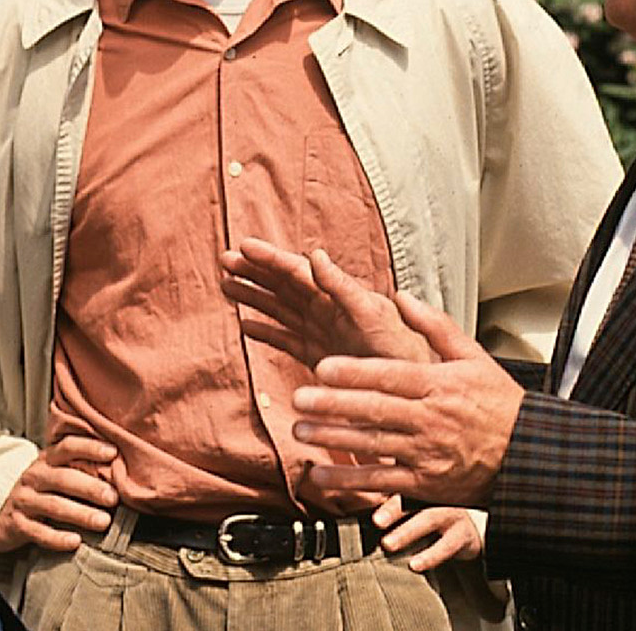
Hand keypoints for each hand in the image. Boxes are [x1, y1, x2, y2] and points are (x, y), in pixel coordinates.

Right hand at [0, 434, 119, 553]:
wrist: (1, 515)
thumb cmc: (41, 491)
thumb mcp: (55, 472)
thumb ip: (81, 466)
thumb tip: (122, 467)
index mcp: (47, 460)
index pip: (67, 447)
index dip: (90, 448)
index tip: (113, 452)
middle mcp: (34, 477)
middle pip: (63, 478)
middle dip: (90, 488)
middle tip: (113, 498)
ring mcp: (24, 501)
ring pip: (53, 506)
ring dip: (80, 514)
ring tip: (103, 522)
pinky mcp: (17, 525)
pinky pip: (38, 532)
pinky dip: (57, 538)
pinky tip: (75, 542)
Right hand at [219, 238, 434, 365]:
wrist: (412, 388)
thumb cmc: (399, 348)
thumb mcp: (372, 313)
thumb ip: (342, 285)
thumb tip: (314, 254)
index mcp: (336, 296)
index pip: (295, 271)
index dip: (269, 259)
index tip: (242, 246)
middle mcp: (326, 310)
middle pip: (283, 286)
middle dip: (254, 272)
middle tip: (224, 260)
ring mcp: (321, 332)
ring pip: (280, 310)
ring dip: (254, 297)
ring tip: (226, 285)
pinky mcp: (320, 356)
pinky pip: (287, 340)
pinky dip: (266, 332)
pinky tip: (246, 327)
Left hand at [293, 294, 524, 507]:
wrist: (527, 457)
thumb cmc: (499, 405)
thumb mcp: (474, 357)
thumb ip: (434, 326)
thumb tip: (401, 297)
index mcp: (440, 384)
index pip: (390, 375)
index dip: (355, 372)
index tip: (323, 366)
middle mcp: (431, 419)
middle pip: (376, 409)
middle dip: (334, 404)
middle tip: (299, 398)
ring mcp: (426, 453)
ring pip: (374, 445)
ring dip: (334, 438)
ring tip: (299, 431)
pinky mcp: (425, 484)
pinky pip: (382, 483)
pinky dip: (351, 480)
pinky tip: (322, 475)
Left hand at [372, 493, 481, 570]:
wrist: (473, 526)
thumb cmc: (434, 513)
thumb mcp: (414, 504)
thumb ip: (386, 504)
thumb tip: (347, 503)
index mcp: (417, 487)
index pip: (395, 485)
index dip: (378, 488)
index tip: (361, 496)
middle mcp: (434, 496)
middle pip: (411, 498)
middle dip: (392, 509)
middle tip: (375, 521)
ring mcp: (450, 512)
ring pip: (429, 519)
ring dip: (407, 532)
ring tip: (387, 544)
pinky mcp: (463, 534)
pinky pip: (447, 545)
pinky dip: (430, 555)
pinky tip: (414, 565)